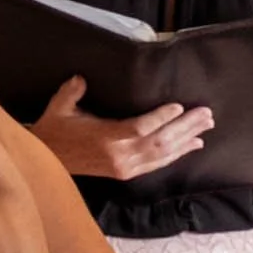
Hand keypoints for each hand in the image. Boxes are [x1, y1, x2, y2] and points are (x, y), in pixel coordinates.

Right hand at [33, 74, 213, 182]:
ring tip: (205, 128)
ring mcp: (124, 167)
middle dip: (185, 127)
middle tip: (205, 114)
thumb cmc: (54, 130)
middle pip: (160, 142)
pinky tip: (192, 145)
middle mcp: (119, 156)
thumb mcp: (60, 107)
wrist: (46, 161)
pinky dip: (177, 154)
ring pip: (162, 155)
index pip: (140, 128)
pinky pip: (157, 164)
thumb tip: (82, 78)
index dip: (162, 118)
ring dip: (186, 140)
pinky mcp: (126, 173)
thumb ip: (73, 92)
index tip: (180, 106)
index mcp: (105, 138)